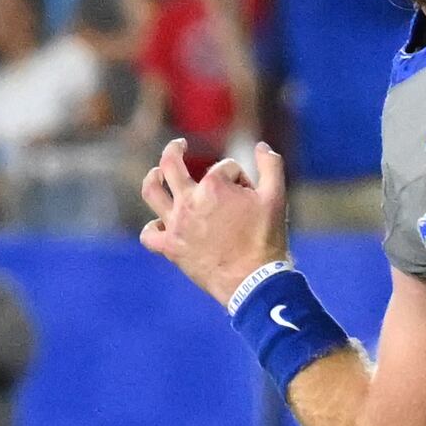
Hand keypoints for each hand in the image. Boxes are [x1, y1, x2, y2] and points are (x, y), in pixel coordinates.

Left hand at [140, 137, 289, 300]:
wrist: (254, 280)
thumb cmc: (266, 239)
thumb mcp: (276, 197)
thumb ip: (271, 165)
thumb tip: (260, 146)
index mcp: (214, 186)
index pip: (224, 168)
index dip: (240, 180)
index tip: (250, 198)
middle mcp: (189, 201)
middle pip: (171, 165)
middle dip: (175, 150)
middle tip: (179, 145)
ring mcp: (176, 224)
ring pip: (151, 192)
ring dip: (153, 177)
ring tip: (157, 173)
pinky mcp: (171, 248)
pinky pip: (149, 234)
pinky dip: (152, 227)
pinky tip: (160, 222)